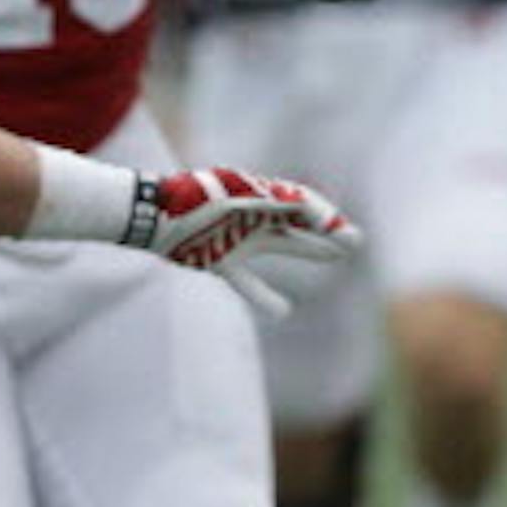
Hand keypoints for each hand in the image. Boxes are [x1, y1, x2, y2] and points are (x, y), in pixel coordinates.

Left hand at [126, 166, 361, 316]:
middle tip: (354, 241)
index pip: (300, 202)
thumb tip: (317, 212)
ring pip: (281, 244)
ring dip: (309, 250)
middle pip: (296, 223)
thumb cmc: (196, 197)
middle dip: (326, 231)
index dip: (326, 217)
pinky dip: (264, 297)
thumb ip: (280, 203)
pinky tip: (284, 312)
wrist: (153, 213)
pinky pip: (247, 281)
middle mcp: (250, 216)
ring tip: (333, 255)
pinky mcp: (217, 259)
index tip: (347, 237)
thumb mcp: (241, 194)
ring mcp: (235, 237)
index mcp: (256, 196)